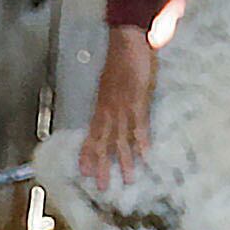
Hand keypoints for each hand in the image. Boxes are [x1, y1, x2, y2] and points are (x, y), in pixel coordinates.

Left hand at [80, 25, 157, 190]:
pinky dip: (142, 141)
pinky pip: (140, 125)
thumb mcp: (110, 85)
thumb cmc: (120, 62)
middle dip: (102, 166)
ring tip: (129, 180)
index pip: (92, 135)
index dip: (87, 154)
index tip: (83, 173)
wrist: (127, 42)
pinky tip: (145, 155)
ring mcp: (123, 107)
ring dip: (124, 161)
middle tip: (102, 187)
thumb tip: (110, 113)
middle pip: (103, 143)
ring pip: (121, 139)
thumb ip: (110, 101)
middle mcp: (108, 110)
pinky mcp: (138, 101)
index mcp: (101, 107)